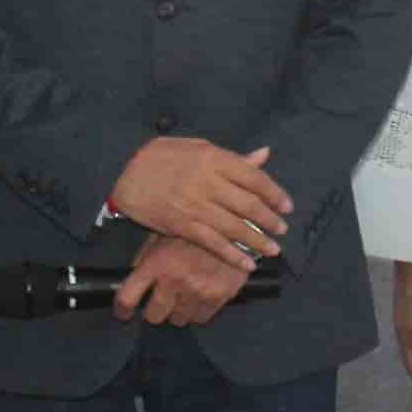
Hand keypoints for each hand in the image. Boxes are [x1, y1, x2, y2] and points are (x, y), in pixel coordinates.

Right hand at [113, 136, 289, 262]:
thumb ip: (232, 157)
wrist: (124, 172)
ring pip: (234, 227)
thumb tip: (264, 155)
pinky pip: (213, 243)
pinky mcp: (182, 225)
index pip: (254, 178)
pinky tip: (246, 263)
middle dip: (269, 220)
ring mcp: (195, 205)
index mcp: (213, 158)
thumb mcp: (198, 148)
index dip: (274, 193)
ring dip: (257, 241)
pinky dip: (232, 255)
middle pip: (248, 204)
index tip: (286, 206)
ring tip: (272, 249)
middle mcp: (207, 182)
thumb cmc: (163, 157)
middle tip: (282, 229)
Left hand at [115, 234, 254, 326]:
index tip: (123, 312)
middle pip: (153, 316)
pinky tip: (199, 297)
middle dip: (154, 310)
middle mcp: (174, 280)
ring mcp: (196, 291)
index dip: (122, 309)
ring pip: (178, 320)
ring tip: (184, 295)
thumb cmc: (196, 230)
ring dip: (178, 311)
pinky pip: (200, 318)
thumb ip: (146, 257)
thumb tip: (133, 276)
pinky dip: (198, 311)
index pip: (128, 297)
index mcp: (157, 263)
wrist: (235, 227)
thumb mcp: (164, 234)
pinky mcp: (217, 298)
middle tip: (160, 301)